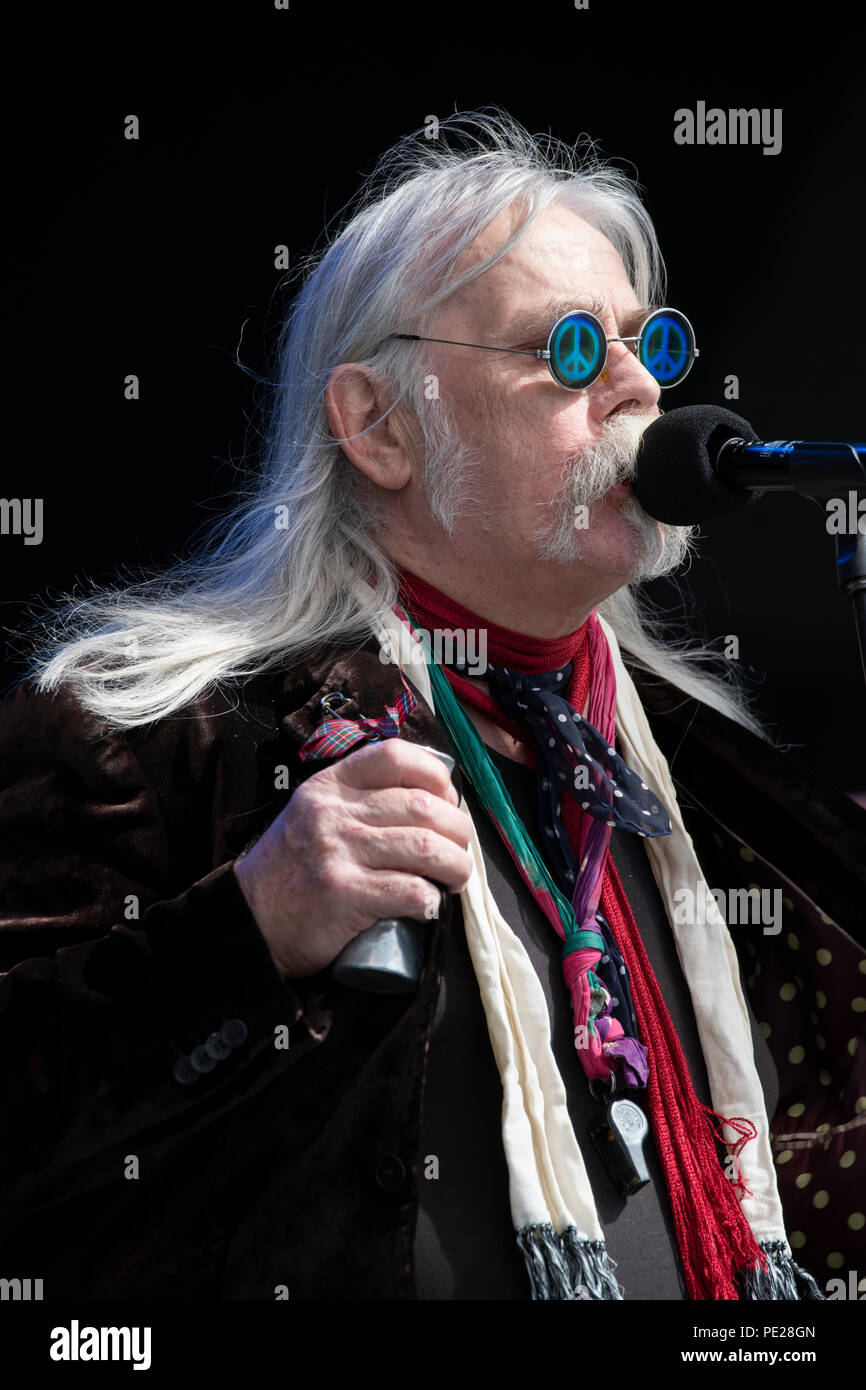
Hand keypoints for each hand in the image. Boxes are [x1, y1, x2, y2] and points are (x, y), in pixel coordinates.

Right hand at [233, 740, 473, 978]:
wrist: (247, 922)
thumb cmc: (290, 871)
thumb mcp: (312, 815)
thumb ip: (355, 800)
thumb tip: (429, 800)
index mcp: (329, 786)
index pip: (396, 757)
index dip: (436, 776)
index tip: (446, 801)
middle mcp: (334, 812)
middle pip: (423, 807)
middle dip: (458, 832)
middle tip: (458, 852)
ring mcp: (338, 852)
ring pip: (426, 848)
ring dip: (456, 867)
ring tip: (454, 880)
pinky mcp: (344, 895)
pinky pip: (411, 890)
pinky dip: (432, 901)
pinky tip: (429, 907)